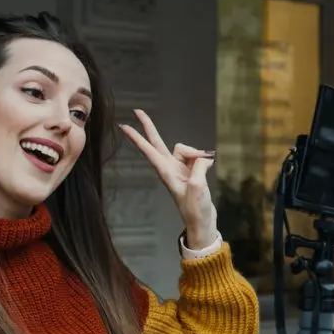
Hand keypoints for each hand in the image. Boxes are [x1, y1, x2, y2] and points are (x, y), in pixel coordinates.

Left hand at [119, 109, 217, 248]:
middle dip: (149, 127)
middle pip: (157, 142)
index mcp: (166, 172)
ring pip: (186, 149)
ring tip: (204, 171)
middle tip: (138, 111)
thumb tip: (203, 157)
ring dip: (198, 155)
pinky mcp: (191, 171)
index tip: (124, 126)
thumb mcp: (198, 186)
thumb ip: (199, 166)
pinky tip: (209, 167)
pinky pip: (198, 156)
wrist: (201, 222)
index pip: (148, 150)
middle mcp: (170, 167)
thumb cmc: (195, 209)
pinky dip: (204, 160)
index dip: (137, 137)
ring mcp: (180, 168)